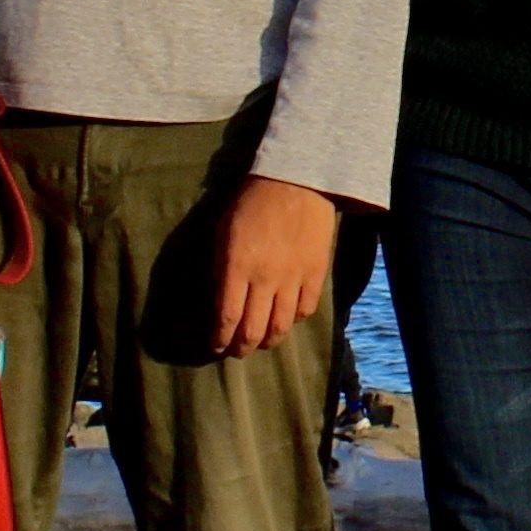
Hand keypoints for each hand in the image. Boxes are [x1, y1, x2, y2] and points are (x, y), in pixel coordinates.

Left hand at [210, 173, 346, 360]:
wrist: (296, 180)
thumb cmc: (251, 202)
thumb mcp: (222, 232)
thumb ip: (220, 268)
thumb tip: (219, 301)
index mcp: (236, 267)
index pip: (226, 319)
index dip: (219, 340)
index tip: (215, 347)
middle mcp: (264, 278)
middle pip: (253, 330)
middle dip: (241, 347)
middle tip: (236, 351)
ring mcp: (293, 278)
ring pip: (281, 326)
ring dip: (268, 340)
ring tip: (261, 342)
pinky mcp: (316, 273)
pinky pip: (306, 309)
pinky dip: (295, 320)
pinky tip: (287, 318)